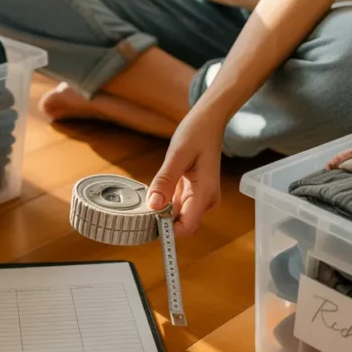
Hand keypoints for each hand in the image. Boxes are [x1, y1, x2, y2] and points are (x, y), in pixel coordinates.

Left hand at [146, 110, 224, 236]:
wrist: (209, 122)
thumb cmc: (196, 133)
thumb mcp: (177, 156)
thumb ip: (165, 181)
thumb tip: (153, 205)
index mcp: (205, 192)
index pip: (187, 227)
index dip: (167, 230)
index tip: (148, 222)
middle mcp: (206, 199)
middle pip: (182, 223)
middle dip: (162, 220)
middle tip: (142, 207)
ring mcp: (201, 196)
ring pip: (178, 215)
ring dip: (163, 210)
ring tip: (150, 194)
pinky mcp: (195, 192)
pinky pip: (178, 204)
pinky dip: (166, 202)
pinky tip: (158, 190)